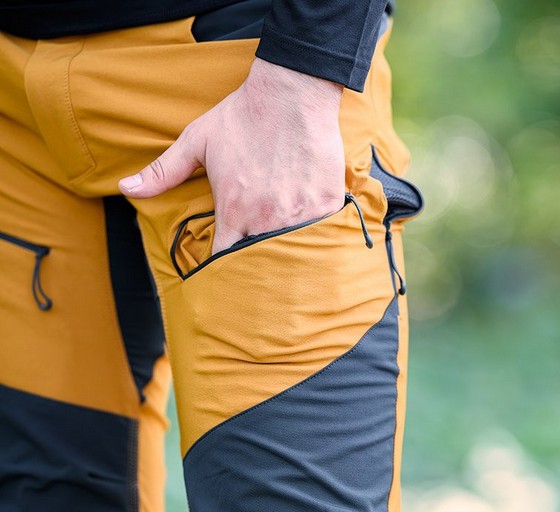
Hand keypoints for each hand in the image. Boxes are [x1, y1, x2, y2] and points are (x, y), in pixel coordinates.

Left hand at [119, 58, 345, 253]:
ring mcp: (301, 213)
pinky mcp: (327, 204)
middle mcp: (267, 218)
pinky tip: (309, 224)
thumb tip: (127, 188)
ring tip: (281, 243)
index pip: (225, 260)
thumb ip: (163, 171)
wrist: (292, 93)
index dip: (223, 264)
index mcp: (234, 210)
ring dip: (285, 249)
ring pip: (293, 250)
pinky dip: (315, 232)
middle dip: (255, 262)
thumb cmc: (243, 116)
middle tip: (255, 257)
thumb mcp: (196, 141)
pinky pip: (321, 232)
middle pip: (260, 261)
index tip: (224, 261)